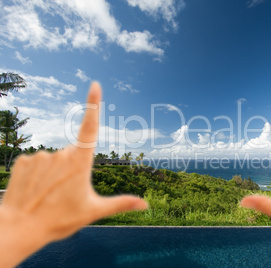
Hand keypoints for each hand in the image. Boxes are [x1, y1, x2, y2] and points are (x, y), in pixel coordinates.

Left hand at [0, 82, 147, 267]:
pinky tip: (35, 190)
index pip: (90, 127)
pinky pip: (36, 163)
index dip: (93, 104)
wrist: (19, 229)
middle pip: (73, 155)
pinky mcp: (23, 161)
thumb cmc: (59, 220)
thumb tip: (145, 205)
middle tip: (66, 194)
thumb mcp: (94, 211)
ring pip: (54, 160)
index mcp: (80, 162)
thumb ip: (121, 203)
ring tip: (49, 195)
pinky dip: (38, 174)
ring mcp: (40, 156)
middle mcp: (60, 154)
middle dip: (73, 169)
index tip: (95, 85)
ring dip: (55, 173)